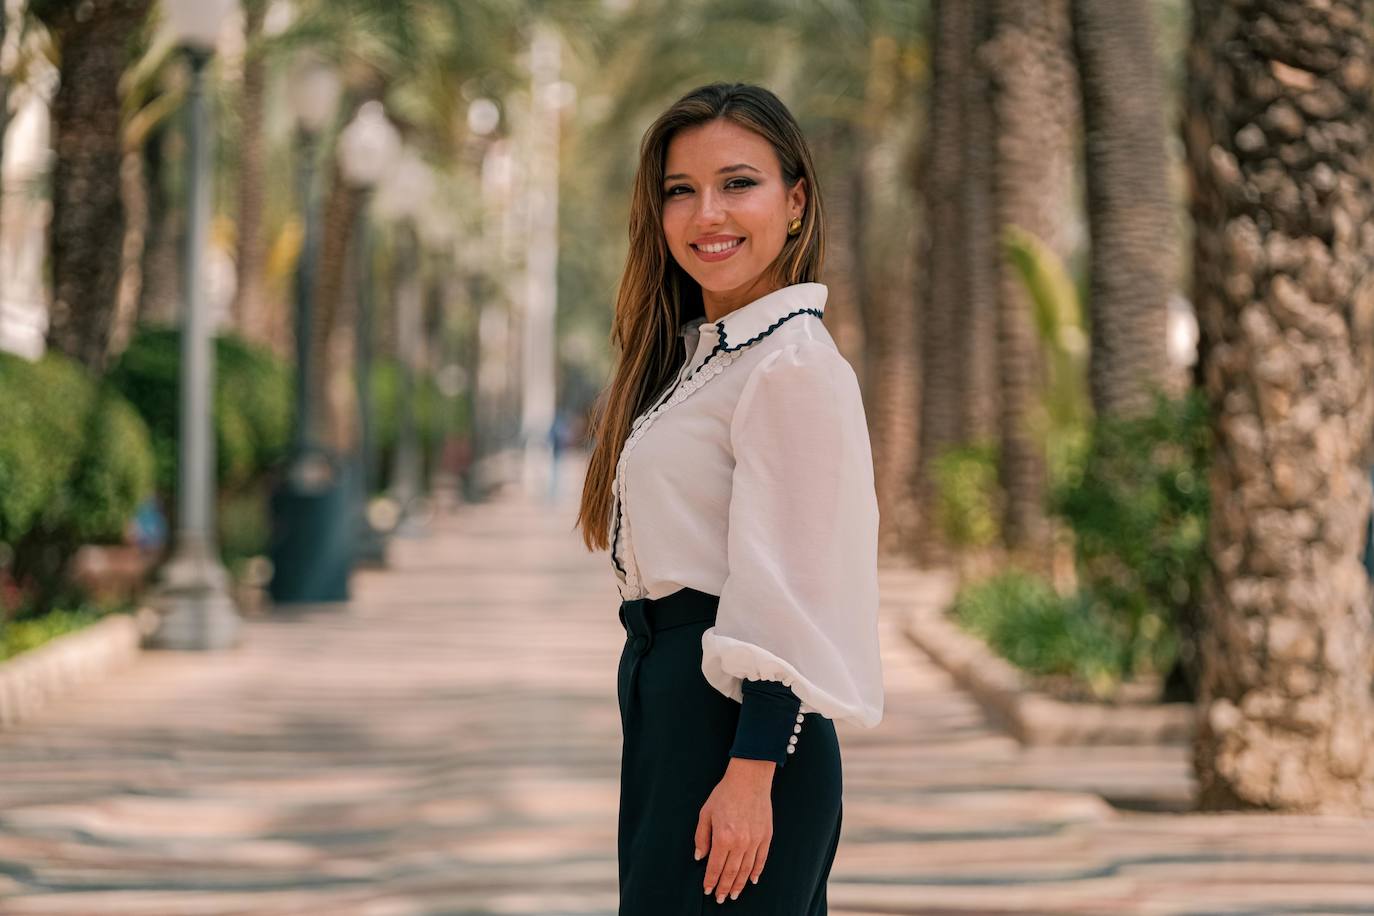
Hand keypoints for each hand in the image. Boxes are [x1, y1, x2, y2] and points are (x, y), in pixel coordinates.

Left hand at [695, 757, 775, 902]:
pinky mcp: (766, 836)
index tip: (708, 890)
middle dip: (724, 887)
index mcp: (723, 837)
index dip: (711, 881)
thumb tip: (700, 857)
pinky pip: (761, 859)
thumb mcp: (706, 813)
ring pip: (746, 870)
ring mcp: (755, 840)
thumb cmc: (725, 793)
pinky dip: (756, 872)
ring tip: (734, 894)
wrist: (749, 779)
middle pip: (731, 872)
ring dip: (739, 884)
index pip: (715, 867)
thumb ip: (701, 837)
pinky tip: (752, 880)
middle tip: (721, 898)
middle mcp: (740, 842)